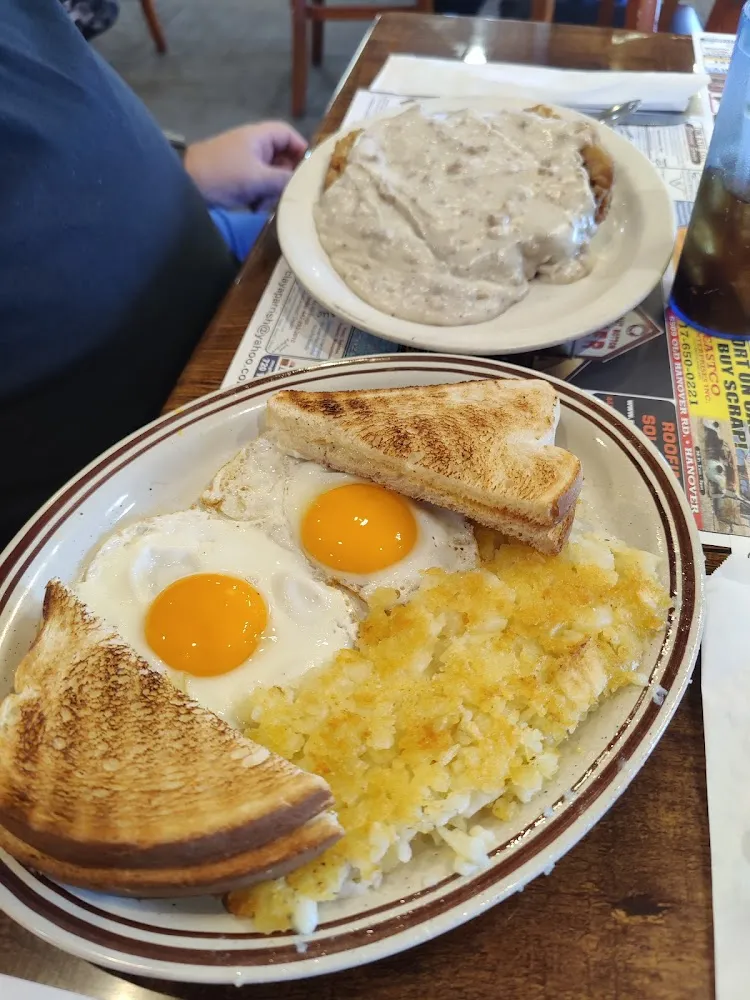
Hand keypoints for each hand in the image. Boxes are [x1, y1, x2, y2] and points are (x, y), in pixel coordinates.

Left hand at [183, 122, 307, 209]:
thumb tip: (306, 185)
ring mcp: (244, 162)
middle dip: (285, 178)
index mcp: (259, 136)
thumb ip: (284, 180)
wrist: (185, 184)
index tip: (310, 171)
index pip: (288, 135)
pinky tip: (254, 208)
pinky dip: (259, 196)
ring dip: (271, 191)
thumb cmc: (224, 175)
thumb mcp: (258, 178)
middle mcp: (254, 145)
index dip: (301, 150)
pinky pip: (257, 185)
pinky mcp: (237, 178)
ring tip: (265, 205)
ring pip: (270, 175)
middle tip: (288, 194)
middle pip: (282, 157)